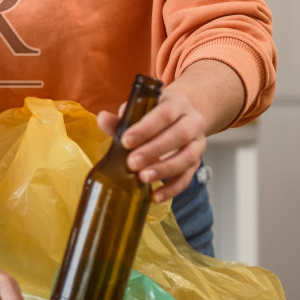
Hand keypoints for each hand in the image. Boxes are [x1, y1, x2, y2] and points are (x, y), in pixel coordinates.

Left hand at [97, 86, 206, 202]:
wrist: (180, 117)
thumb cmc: (154, 115)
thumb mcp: (140, 111)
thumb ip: (122, 117)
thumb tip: (102, 119)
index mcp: (177, 103)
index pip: (165, 114)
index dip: (146, 128)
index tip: (126, 141)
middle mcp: (193, 121)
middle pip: (179, 135)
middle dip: (154, 150)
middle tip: (132, 163)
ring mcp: (197, 143)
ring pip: (187, 158)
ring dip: (164, 170)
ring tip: (142, 178)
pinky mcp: (197, 162)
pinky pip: (187, 178)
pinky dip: (172, 189)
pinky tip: (155, 196)